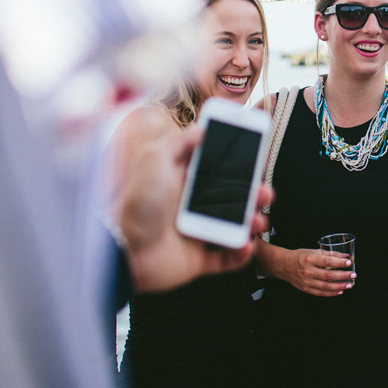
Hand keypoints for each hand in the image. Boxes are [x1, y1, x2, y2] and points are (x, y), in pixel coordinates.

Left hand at [111, 123, 272, 292]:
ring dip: (251, 223)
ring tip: (258, 221)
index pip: (215, 170)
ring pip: (232, 227)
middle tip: (265, 192)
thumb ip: (180, 142)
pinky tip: (246, 245)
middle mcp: (188, 206)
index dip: (237, 165)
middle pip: (230, 198)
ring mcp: (193, 233)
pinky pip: (224, 259)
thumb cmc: (135, 203)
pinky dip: (240, 254)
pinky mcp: (195, 260)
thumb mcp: (155, 159)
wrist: (122, 249)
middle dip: (252, 194)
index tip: (255, 159)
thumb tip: (202, 127)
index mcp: (180, 181)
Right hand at [282, 249, 355, 296]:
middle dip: (342, 276)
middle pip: (328, 275)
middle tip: (353, 275)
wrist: (284, 266)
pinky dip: (331, 293)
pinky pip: (320, 293)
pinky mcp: (305, 289)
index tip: (348, 263)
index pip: (326, 261)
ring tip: (349, 284)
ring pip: (325, 286)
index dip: (338, 263)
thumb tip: (344, 256)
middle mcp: (307, 271)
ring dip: (339, 286)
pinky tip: (340, 291)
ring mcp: (306, 281)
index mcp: (309, 259)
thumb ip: (329, 254)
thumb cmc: (300, 256)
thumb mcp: (313, 251)